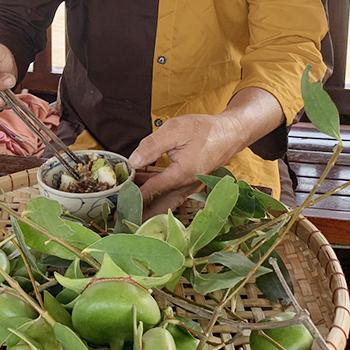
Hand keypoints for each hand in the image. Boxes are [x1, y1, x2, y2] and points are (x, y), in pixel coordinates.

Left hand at [129, 113, 245, 217]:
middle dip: (140, 213)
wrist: (230, 133)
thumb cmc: (205, 130)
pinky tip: (143, 188)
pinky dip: (157, 196)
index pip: (153, 190)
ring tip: (128, 206)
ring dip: (148, 206)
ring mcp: (191, 187)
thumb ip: (153, 145)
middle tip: (120, 219)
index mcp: (182, 174)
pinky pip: (172, 195)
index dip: (134, 198)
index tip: (119, 207)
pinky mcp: (192, 184)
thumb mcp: (176, 130)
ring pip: (166, 202)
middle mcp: (188, 186)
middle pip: (160, 205)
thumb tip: (134, 161)